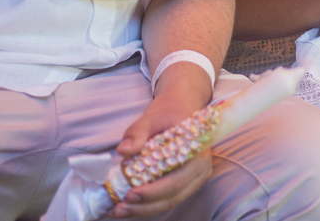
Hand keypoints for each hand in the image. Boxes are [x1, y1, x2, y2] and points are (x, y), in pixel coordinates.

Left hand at [111, 80, 212, 216]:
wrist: (180, 108)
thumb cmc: (168, 112)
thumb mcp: (151, 117)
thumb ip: (137, 132)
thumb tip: (123, 150)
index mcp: (196, 152)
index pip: (176, 180)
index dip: (154, 192)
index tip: (130, 194)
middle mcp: (201, 169)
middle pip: (173, 195)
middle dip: (145, 206)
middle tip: (118, 208)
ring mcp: (195, 178)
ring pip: (171, 201)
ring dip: (144, 210)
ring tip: (118, 211)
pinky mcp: (186, 183)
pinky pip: (168, 198)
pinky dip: (148, 205)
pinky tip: (129, 206)